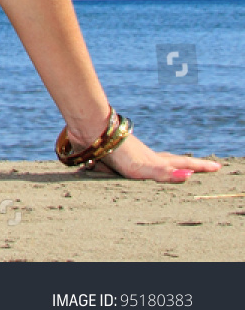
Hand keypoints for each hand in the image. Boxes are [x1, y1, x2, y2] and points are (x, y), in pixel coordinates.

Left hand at [87, 132, 220, 182]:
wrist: (91, 133)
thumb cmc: (118, 152)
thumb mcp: (145, 167)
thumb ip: (165, 173)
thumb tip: (189, 176)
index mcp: (156, 160)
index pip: (183, 164)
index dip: (200, 166)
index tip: (218, 167)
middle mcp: (146, 156)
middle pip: (170, 160)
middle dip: (185, 165)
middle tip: (198, 167)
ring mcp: (131, 154)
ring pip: (150, 160)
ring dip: (162, 164)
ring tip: (170, 167)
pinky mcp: (114, 155)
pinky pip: (128, 164)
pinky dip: (136, 168)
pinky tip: (129, 169)